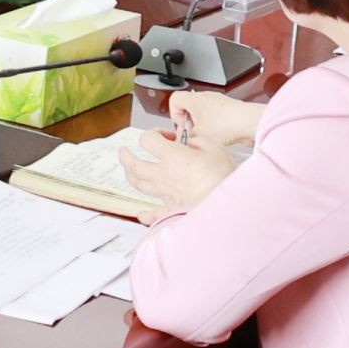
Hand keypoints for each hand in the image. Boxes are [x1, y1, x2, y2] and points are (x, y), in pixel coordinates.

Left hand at [119, 130, 236, 211]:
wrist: (225, 204)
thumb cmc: (221, 176)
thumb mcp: (213, 147)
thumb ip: (196, 140)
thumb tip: (188, 141)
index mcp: (171, 156)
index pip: (147, 139)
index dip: (153, 134)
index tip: (165, 136)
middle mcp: (163, 174)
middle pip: (134, 164)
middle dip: (126, 156)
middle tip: (124, 152)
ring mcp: (165, 193)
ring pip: (139, 184)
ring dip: (130, 176)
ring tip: (128, 171)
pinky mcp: (172, 210)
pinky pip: (153, 213)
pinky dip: (145, 214)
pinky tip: (141, 213)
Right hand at [164, 90, 262, 152]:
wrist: (250, 123)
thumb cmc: (228, 123)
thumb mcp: (198, 136)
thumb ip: (185, 140)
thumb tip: (182, 145)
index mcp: (195, 99)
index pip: (174, 99)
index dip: (174, 115)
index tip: (181, 127)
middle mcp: (207, 97)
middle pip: (189, 108)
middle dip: (189, 123)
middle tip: (193, 134)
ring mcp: (219, 103)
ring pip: (203, 114)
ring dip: (202, 126)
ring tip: (207, 138)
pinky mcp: (230, 111)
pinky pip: (216, 118)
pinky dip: (215, 128)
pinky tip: (219, 138)